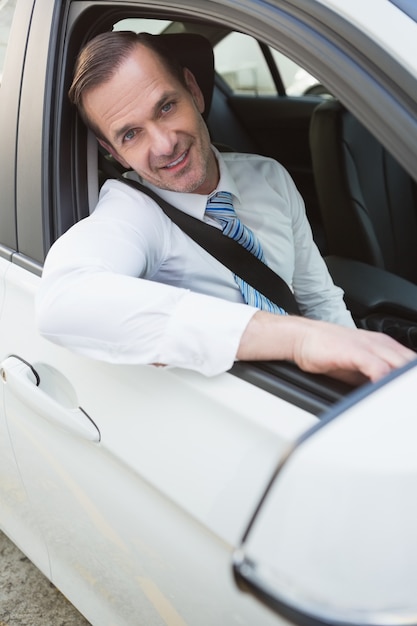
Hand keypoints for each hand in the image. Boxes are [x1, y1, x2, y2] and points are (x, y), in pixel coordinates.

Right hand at [237, 312, 415, 384]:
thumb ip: (375, 378)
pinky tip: (383, 395)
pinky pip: (380, 369)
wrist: (302, 337)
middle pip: (410, 364)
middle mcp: (381, 344)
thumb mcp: (357, 367)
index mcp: (384, 345)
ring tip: (400, 400)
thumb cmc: (325, 351)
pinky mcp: (356, 352)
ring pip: (402, 366)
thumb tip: (384, 394)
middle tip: (405, 399)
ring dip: (402, 384)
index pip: (410, 363)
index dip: (409, 380)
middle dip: (409, 382)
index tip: (406, 396)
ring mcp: (370, 347)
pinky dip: (385, 383)